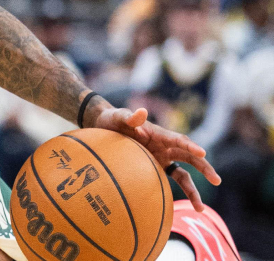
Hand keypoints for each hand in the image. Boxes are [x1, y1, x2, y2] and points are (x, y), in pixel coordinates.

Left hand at [91, 106, 220, 210]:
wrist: (105, 127)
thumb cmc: (112, 120)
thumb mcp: (117, 117)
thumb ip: (129, 117)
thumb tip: (141, 111)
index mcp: (158, 134)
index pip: (178, 140)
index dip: (190, 146)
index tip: (202, 153)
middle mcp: (164, 146)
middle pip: (189, 157)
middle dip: (203, 168)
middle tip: (216, 180)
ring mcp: (162, 157)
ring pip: (183, 174)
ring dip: (193, 189)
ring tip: (200, 208)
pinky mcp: (157, 167)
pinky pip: (172, 180)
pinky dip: (180, 192)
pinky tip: (187, 206)